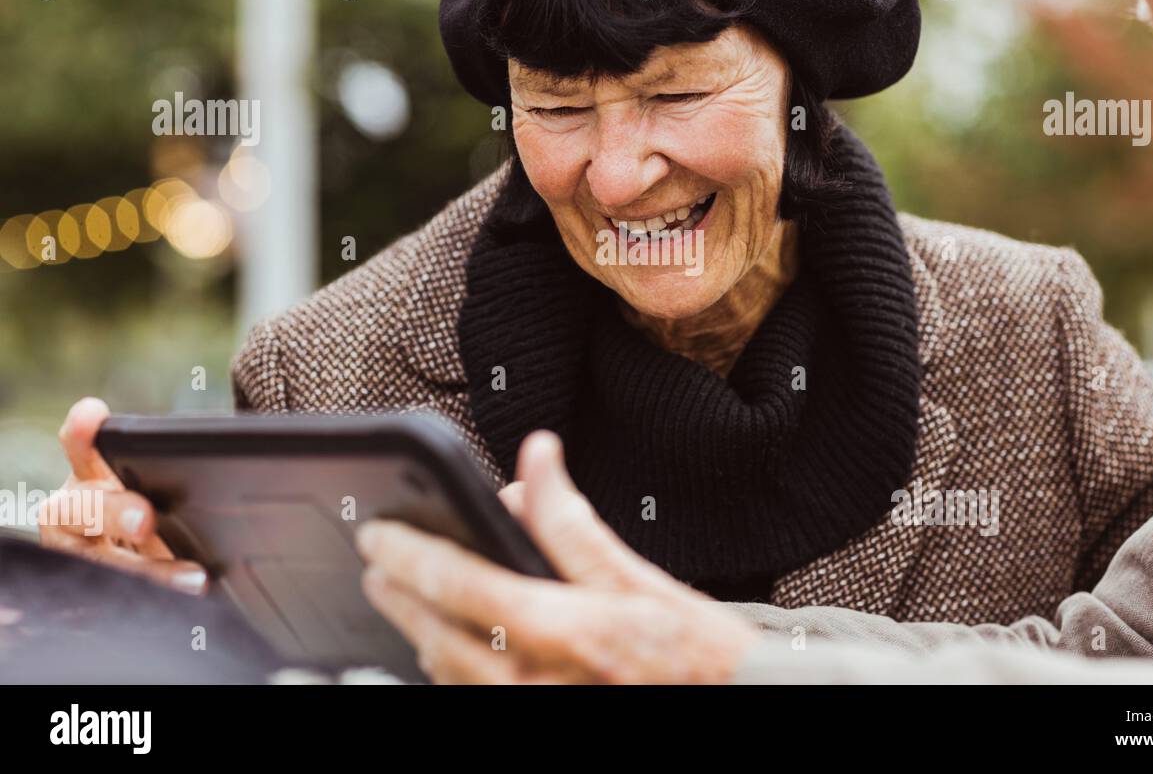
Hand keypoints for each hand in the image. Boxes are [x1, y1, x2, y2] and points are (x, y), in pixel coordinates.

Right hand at [37, 397, 207, 594]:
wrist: (164, 559)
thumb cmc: (166, 507)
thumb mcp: (170, 485)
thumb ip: (178, 469)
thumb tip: (229, 454)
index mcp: (92, 475)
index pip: (80, 448)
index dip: (81, 434)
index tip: (93, 415)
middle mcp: (78, 513)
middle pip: (81, 508)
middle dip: (113, 511)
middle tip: (146, 520)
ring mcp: (80, 556)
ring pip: (94, 564)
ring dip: (142, 572)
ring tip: (193, 578)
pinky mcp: (93, 595)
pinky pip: (112, 603)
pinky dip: (148, 602)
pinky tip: (185, 602)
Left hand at [357, 430, 760, 683]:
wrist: (741, 713)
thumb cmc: (699, 658)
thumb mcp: (645, 579)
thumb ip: (574, 522)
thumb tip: (534, 456)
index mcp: (564, 631)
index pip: (459, 583)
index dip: (408, 554)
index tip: (377, 532)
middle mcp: (535, 684)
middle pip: (436, 636)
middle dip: (398, 595)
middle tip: (377, 564)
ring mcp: (530, 714)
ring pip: (447, 676)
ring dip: (418, 634)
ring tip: (408, 600)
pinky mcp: (532, 729)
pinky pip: (472, 702)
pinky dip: (450, 672)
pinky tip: (450, 652)